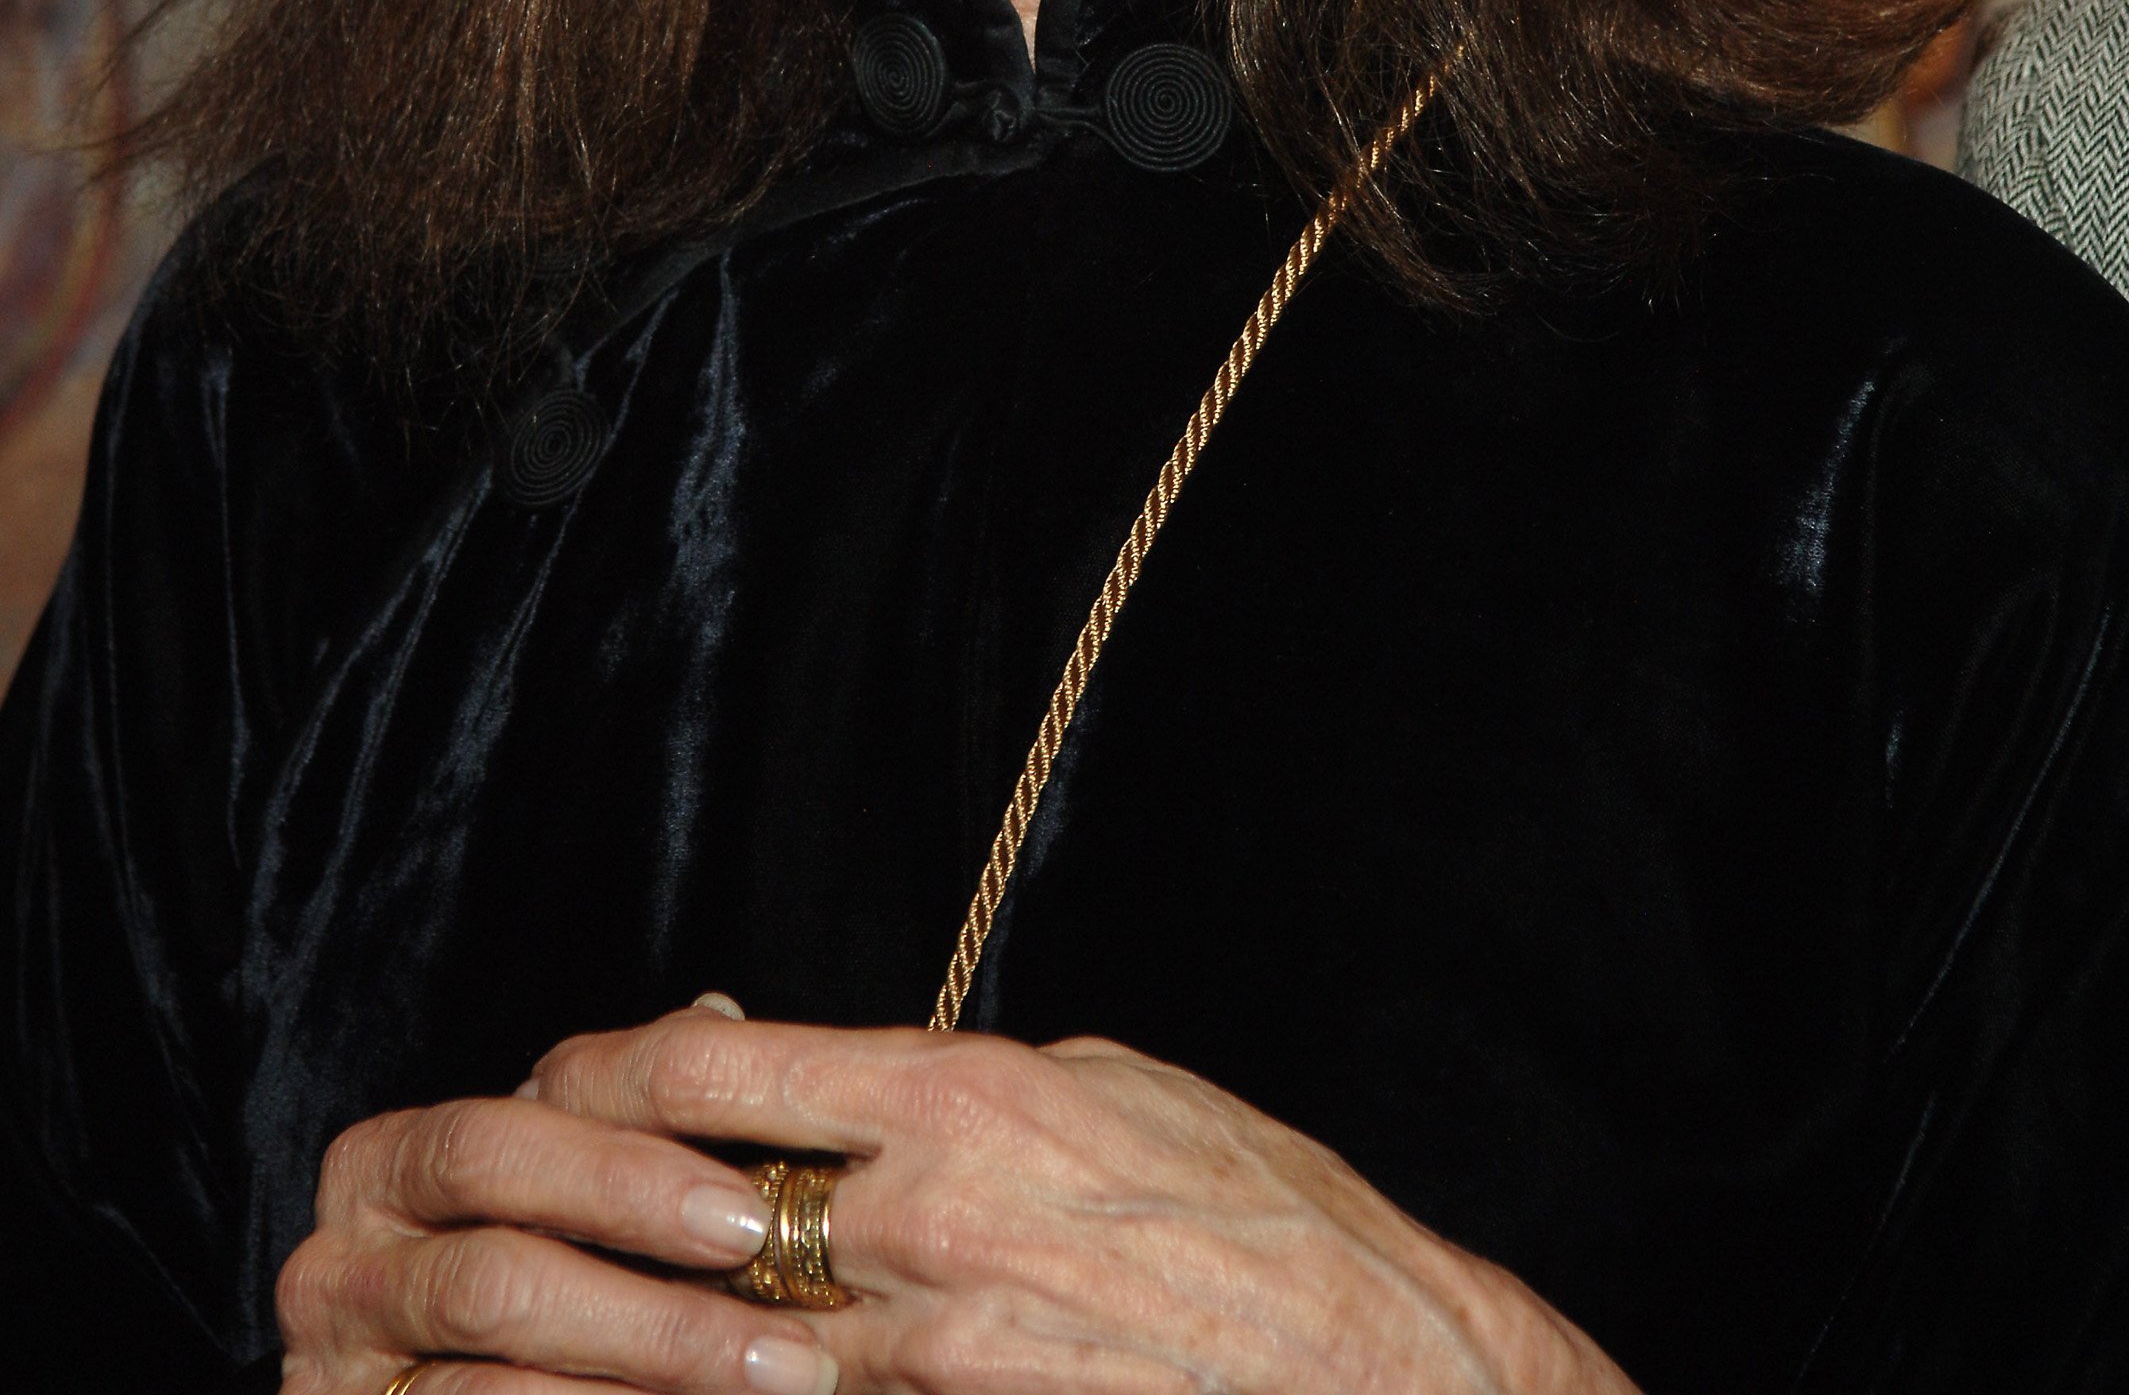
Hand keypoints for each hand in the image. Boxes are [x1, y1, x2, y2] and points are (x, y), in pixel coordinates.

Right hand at [275, 1086, 836, 1394]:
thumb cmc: (546, 1296)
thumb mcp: (572, 1198)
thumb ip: (629, 1115)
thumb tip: (717, 1018)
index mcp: (391, 1164)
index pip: (514, 1128)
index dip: (634, 1167)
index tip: (753, 1208)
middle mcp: (340, 1263)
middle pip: (495, 1246)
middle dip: (642, 1268)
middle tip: (761, 1279)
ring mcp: (338, 1367)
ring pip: (495, 1352)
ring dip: (653, 1359)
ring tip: (777, 1375)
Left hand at [524, 1005, 1638, 1394]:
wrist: (1376, 1378)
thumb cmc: (1258, 1214)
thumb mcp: (1107, 1083)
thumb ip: (960, 1082)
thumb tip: (850, 1079)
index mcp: (958, 1095)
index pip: (716, 1065)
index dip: (601, 1070)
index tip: (546, 1081)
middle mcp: (920, 1225)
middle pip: (673, 1208)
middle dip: (550, 1214)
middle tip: (457, 1218)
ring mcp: (926, 1361)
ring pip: (695, 1353)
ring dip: (572, 1350)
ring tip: (451, 1355)